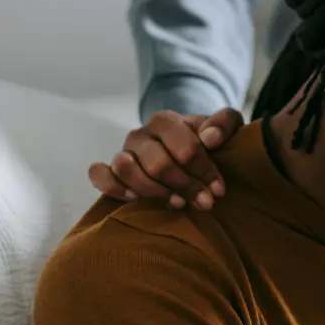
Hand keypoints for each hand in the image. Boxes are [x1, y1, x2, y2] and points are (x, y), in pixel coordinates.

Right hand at [88, 108, 243, 209]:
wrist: (183, 151)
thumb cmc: (204, 141)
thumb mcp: (223, 128)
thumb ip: (224, 123)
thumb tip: (210, 138)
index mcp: (165, 121)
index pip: (185, 147)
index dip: (204, 171)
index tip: (218, 190)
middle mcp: (140, 135)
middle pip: (159, 164)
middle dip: (186, 186)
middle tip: (205, 202)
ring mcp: (122, 152)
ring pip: (126, 169)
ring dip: (155, 192)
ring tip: (178, 203)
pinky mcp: (111, 171)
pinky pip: (100, 176)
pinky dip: (115, 188)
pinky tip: (137, 199)